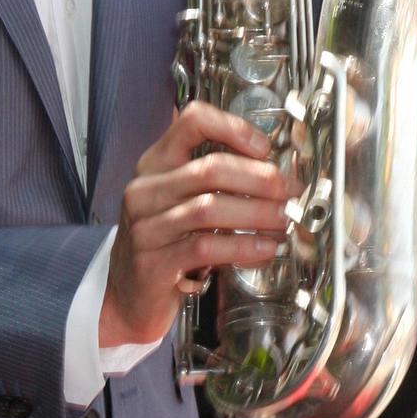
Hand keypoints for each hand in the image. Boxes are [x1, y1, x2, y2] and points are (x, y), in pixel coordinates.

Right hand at [99, 101, 296, 349]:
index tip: (264, 147)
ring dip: (257, 214)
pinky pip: (206, 246)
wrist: (128, 296)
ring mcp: (146, 226)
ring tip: (283, 221)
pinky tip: (264, 248)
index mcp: (155, 164)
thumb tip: (274, 173)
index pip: (192, 122)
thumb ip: (215, 182)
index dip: (233, 128)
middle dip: (259, 179)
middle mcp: (146, 190)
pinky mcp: (153, 263)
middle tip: (288, 192)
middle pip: (210, 167)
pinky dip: (242, 246)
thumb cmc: (165, 243)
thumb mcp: (180, 201)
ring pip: (210, 207)